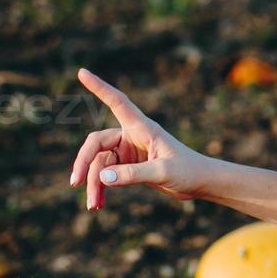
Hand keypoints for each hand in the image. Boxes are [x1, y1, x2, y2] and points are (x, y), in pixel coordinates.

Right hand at [70, 68, 217, 210]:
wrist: (200, 183)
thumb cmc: (188, 171)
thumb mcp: (163, 172)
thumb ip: (134, 174)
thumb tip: (103, 177)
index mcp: (142, 128)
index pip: (117, 102)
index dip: (99, 87)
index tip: (81, 72)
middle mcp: (131, 136)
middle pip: (97, 144)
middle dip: (85, 162)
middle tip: (75, 182)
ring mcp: (128, 152)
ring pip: (100, 164)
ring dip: (94, 184)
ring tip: (93, 205)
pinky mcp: (129, 167)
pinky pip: (107, 175)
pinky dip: (101, 188)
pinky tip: (98, 203)